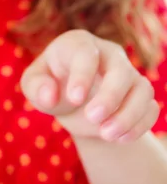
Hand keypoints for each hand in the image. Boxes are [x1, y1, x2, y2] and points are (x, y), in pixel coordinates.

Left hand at [20, 29, 159, 141]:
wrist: (70, 101)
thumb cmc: (49, 86)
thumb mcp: (34, 84)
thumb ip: (36, 87)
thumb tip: (50, 96)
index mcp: (79, 45)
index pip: (86, 54)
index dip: (82, 75)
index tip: (75, 99)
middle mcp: (109, 55)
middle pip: (120, 71)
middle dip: (110, 96)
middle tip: (92, 117)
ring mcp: (128, 75)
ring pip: (142, 90)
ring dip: (128, 115)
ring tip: (107, 135)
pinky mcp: (139, 96)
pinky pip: (150, 108)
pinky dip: (139, 124)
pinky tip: (121, 138)